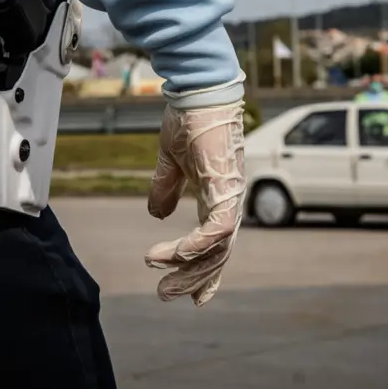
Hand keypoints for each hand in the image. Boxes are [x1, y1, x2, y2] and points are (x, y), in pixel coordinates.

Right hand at [145, 100, 245, 306]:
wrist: (197, 91)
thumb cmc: (187, 118)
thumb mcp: (171, 160)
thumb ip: (165, 187)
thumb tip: (157, 214)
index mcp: (217, 194)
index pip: (216, 241)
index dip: (206, 269)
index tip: (196, 297)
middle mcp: (228, 199)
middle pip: (218, 252)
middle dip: (194, 279)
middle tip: (166, 296)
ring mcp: (230, 195)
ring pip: (218, 248)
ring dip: (189, 268)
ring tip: (162, 282)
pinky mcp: (225, 187)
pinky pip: (215, 229)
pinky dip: (194, 246)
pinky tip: (171, 254)